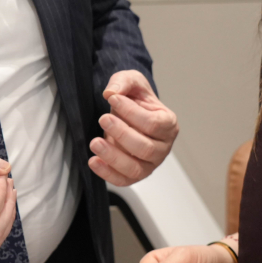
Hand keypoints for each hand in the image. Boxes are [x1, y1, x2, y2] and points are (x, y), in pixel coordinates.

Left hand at [89, 69, 178, 185]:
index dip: (131, 112)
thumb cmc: (135, 98)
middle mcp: (163, 147)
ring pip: (135, 168)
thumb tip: (111, 92)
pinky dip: (107, 173)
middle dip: (122, 134)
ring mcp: (150, 164)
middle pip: (146, 148)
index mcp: (168, 124)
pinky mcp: (135, 175)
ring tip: (94, 142)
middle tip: (103, 119)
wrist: (128, 111)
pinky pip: (123, 180)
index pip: (153, 123)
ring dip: (113, 157)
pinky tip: (93, 161)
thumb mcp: (131, 81)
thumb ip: (123, 82)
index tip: (113, 98)